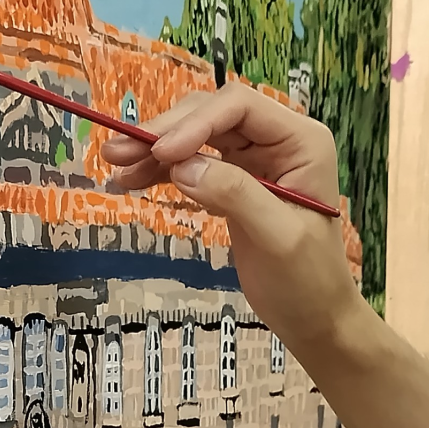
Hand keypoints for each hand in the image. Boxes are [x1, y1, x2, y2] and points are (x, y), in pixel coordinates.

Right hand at [102, 87, 369, 353]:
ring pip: (195, 138)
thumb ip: (235, 195)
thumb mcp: (278, 238)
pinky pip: (193, 165)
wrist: (314, 319)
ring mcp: (255, 160)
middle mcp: (278, 140)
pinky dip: (161, 172)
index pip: (239, 108)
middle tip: (117, 152)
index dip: (195, 124)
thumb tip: (182, 167)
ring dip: (154, 150)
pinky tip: (130, 181)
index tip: (160, 154)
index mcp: (301, 141)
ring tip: (114, 165)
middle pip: (211, 116)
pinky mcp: (234, 182)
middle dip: (165, 132)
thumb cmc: (307, 282)